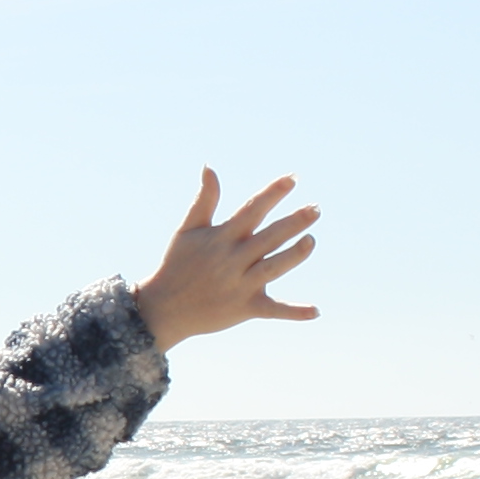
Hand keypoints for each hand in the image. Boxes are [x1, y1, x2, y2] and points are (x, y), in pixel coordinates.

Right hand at [128, 171, 320, 346]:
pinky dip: (294, 312)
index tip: (293, 178)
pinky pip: (273, 310)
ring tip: (311, 240)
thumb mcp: (187, 230)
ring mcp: (240, 285)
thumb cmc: (177, 264)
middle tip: (315, 208)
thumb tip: (210, 167)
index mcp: (221, 238)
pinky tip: (315, 311)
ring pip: (274, 268)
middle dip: (294, 222)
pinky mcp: (245, 308)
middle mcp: (233, 260)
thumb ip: (204, 200)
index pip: (251, 210)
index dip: (272, 193)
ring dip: (294, 255)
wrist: (164, 309)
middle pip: (269, 237)